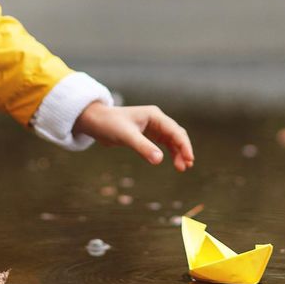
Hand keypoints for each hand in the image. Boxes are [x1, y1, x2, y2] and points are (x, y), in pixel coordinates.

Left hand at [73, 102, 194, 170]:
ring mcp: (152, 127)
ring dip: (178, 153)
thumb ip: (143, 147)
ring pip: (171, 140)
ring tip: (182, 167)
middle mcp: (156, 120)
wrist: (95, 122)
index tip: (189, 159)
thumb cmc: (109, 124)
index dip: (184, 145)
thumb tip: (160, 160)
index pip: (175, 131)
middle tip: (186, 166)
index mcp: (154, 115)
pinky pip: (163, 144)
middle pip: (176, 135)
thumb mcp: (126, 136)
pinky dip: (169, 153)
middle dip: (183, 150)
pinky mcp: (146, 135)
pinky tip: (172, 162)